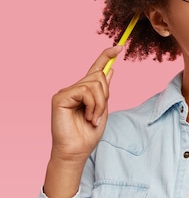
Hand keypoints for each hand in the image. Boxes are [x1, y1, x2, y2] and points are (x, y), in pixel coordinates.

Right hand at [50, 45, 122, 162]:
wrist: (76, 151)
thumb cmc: (88, 134)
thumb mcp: (102, 109)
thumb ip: (104, 91)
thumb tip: (110, 70)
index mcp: (84, 91)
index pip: (96, 69)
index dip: (106, 56)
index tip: (119, 46)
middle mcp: (74, 88)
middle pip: (98, 77)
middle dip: (105, 95)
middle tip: (99, 114)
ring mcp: (65, 92)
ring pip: (94, 84)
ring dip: (99, 104)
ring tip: (93, 119)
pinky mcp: (60, 97)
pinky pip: (85, 92)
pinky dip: (92, 106)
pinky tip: (87, 117)